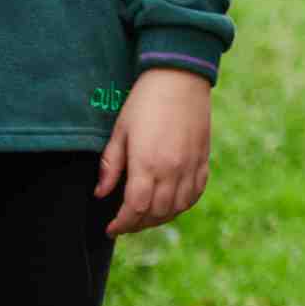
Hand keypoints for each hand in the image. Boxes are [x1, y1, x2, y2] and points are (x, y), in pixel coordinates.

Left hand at [95, 68, 212, 236]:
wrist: (180, 77)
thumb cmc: (145, 102)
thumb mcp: (120, 131)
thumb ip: (110, 166)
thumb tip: (101, 193)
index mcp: (148, 163)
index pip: (135, 208)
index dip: (122, 224)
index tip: (111, 228)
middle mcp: (173, 169)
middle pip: (157, 213)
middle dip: (138, 224)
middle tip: (125, 224)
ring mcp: (191, 164)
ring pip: (178, 207)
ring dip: (160, 218)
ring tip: (146, 216)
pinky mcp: (203, 158)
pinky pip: (196, 192)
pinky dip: (183, 204)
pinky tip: (171, 203)